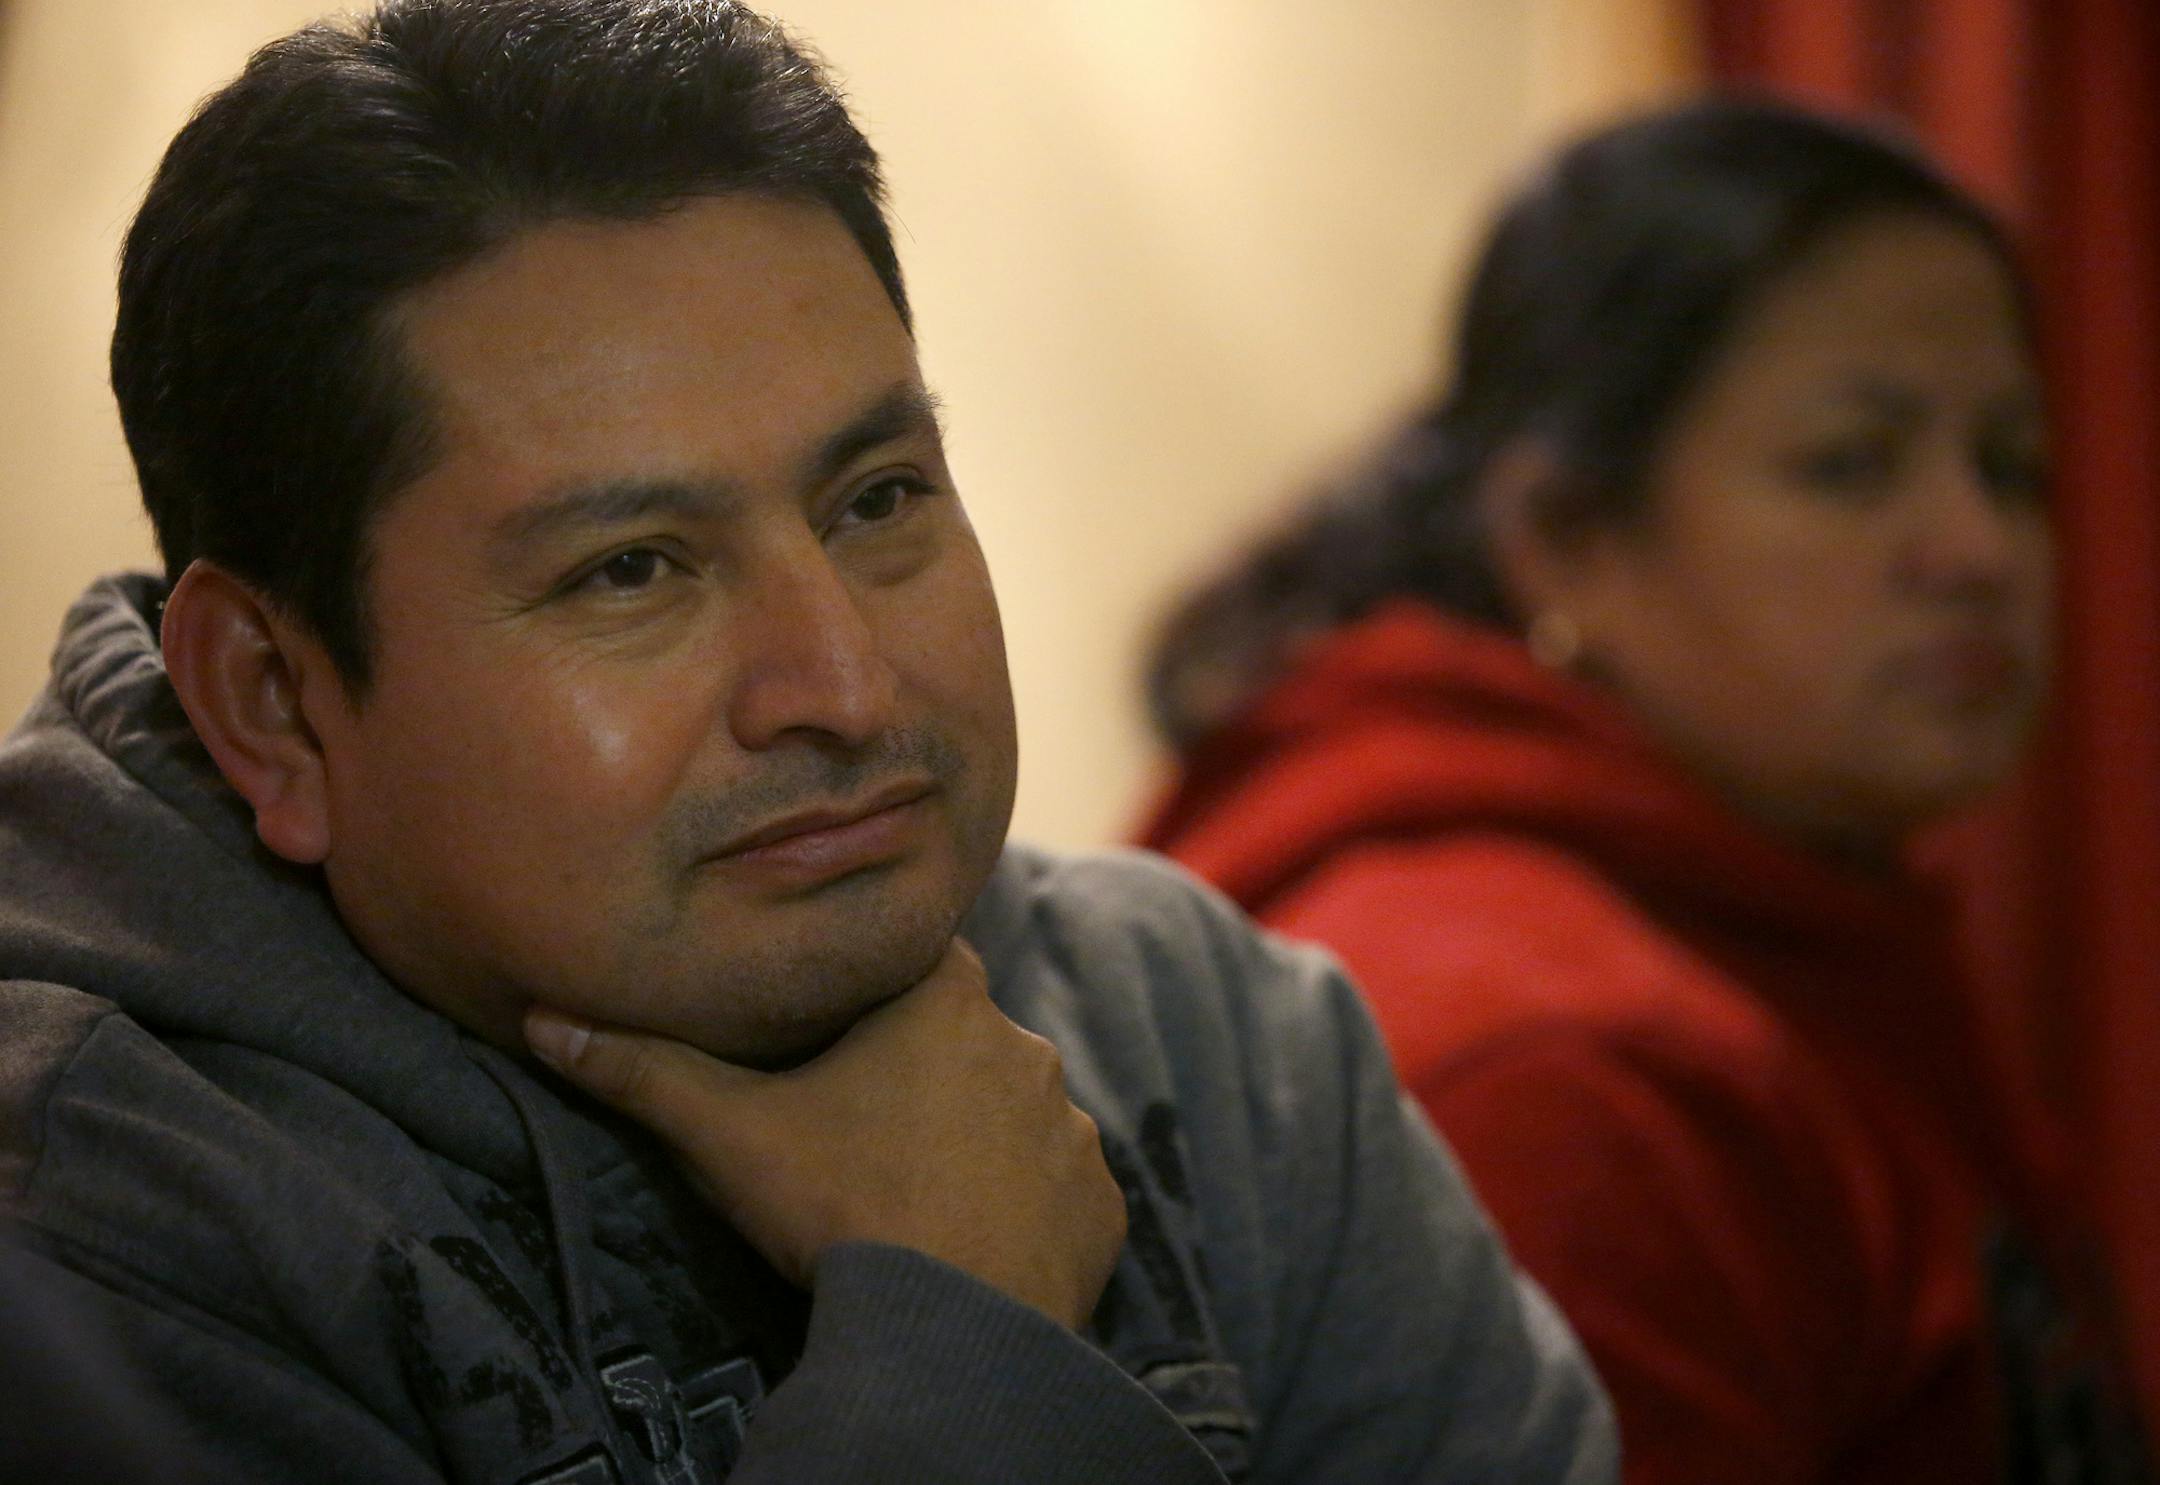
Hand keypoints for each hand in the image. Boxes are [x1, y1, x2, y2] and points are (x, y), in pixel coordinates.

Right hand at [523, 940, 1126, 1330]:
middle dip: (922, 1077)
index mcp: (946, 1001)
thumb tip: (543, 1021)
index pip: (911, 964)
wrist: (950, 1323)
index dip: (871, 999)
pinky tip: (974, 1241)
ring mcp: (1074, 1127)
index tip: (837, 1042)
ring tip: (915, 1197)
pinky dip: (1024, 1207)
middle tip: (863, 1136)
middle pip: (963, 1041)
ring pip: (1014, 1115)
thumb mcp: (727, 1134)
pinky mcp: (1102, 1204)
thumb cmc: (839, 1206)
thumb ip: (641, 1072)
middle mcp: (1025, 1046)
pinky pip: (1059, 1189)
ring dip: (977, 1143)